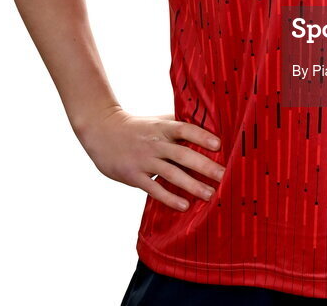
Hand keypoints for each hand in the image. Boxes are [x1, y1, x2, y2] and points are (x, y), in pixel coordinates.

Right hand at [75, 105, 223, 211]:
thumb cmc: (136, 126)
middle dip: (205, 166)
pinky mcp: (134, 176)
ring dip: (192, 185)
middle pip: (183, 154)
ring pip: (171, 174)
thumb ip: (177, 123)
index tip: (219, 145)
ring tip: (210, 195)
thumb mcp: (156, 121)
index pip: (185, 129)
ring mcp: (144, 160)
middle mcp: (155, 143)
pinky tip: (184, 206)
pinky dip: (170, 198)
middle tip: (224, 176)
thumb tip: (207, 123)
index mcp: (162, 127)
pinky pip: (154, 189)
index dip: (202, 136)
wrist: (102, 131)